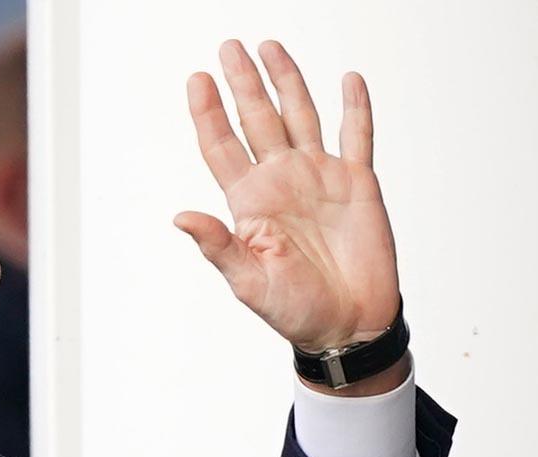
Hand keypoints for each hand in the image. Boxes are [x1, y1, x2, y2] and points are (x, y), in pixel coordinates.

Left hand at [175, 40, 400, 352]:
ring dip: (288, 82)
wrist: (347, 327)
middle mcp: (281, 182)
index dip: (209, 113)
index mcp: (250, 202)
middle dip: (243, 84)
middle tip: (229, 48)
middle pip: (258, 120)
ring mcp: (319, 178)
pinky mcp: (358, 185)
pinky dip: (356, 109)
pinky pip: (357, 137)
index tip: (197, 80)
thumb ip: (217, 245)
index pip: (222, 147)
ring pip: (301, 117)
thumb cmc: (295, 311)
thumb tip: (180, 216)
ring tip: (271, 48)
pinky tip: (349, 80)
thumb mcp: (248, 282)